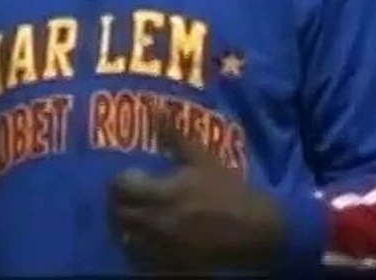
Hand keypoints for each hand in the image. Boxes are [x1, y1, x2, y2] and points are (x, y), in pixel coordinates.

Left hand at [109, 112, 284, 274]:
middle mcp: (158, 221)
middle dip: (118, 203)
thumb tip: (157, 112)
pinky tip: (148, 237)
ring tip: (135, 216)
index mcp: (164, 193)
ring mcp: (163, 245)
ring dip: (125, 225)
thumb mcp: (204, 159)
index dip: (120, 182)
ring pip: (127, 237)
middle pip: (119, 214)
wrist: (257, 230)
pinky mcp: (171, 263)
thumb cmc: (230, 191)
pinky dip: (138, 246)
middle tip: (128, 197)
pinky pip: (142, 256)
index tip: (129, 177)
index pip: (121, 188)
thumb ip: (176, 137)